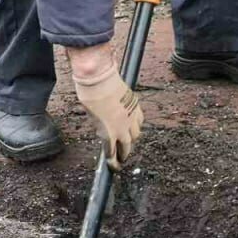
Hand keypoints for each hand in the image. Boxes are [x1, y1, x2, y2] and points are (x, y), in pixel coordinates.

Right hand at [69, 45, 143, 168]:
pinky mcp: (110, 133)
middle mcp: (132, 116)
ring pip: (127, 145)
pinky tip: (111, 165)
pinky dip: (112, 159)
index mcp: (133, 103)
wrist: (99, 80)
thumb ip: (112, 85)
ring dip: (123, 154)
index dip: (133, 128)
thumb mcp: (112, 80)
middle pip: (135, 134)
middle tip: (124, 150)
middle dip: (129, 143)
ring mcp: (122, 126)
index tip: (128, 132)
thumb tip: (108, 72)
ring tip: (119, 162)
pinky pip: (111, 149)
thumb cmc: (102, 75)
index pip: (137, 120)